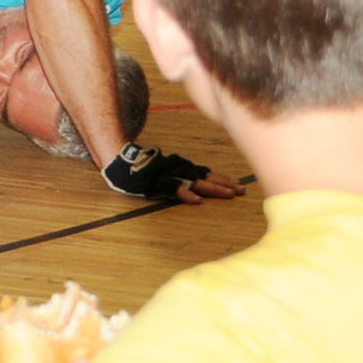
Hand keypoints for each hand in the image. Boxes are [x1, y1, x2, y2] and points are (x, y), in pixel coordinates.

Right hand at [103, 142, 243, 202]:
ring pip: (195, 182)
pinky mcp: (158, 183)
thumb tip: (198, 187)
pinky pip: (174, 189)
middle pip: (206, 177)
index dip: (223, 179)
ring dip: (212, 189)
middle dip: (225, 184)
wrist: (121, 160)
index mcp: (182, 167)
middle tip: (241, 191)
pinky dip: (185, 195)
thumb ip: (181, 176)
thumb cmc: (144, 169)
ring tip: (228, 195)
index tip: (239, 186)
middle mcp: (179, 170)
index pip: (207, 173)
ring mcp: (170, 176)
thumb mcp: (166, 171)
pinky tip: (197, 201)